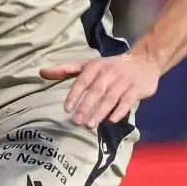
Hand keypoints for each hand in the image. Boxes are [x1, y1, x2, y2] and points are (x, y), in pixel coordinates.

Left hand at [40, 52, 159, 127]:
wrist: (145, 60)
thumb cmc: (110, 66)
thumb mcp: (88, 65)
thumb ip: (66, 70)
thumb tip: (41, 72)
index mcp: (96, 67)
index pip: (83, 81)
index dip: (74, 94)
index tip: (67, 108)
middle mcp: (109, 73)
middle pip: (96, 91)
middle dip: (85, 107)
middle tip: (75, 121)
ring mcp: (124, 81)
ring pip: (110, 98)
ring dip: (99, 112)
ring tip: (89, 125)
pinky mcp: (137, 89)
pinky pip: (127, 101)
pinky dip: (119, 111)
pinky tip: (111, 121)